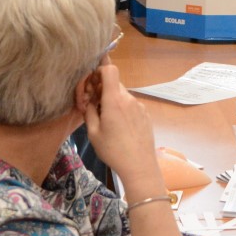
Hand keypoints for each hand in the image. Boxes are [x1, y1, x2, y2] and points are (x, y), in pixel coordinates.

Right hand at [83, 66, 162, 186]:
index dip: (100, 70)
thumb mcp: (93, 133)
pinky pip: (130, 104)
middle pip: (114, 83)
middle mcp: (128, 99)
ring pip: (122, 95)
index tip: (92, 82)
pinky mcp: (145, 114)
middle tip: (94, 106)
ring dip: (112, 100)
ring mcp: (139, 106)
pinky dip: (122, 109)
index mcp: (114, 101)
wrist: (139, 165)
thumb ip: (89, 111)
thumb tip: (90, 100)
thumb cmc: (113, 150)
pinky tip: (120, 127)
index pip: (110, 69)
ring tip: (107, 120)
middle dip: (103, 90)